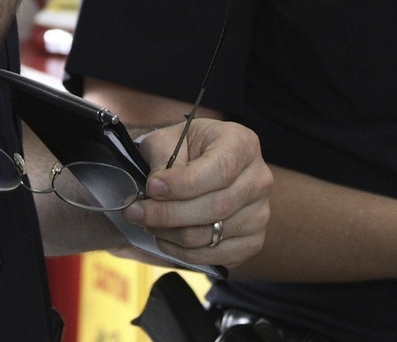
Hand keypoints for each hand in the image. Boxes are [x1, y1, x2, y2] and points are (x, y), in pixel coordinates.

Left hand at [120, 116, 272, 268]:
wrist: (204, 168)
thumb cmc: (185, 150)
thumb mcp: (169, 140)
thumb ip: (162, 160)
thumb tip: (155, 191)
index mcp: (242, 144)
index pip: (220, 170)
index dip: (183, 184)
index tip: (151, 188)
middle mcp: (259, 180)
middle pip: (216, 207)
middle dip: (168, 214)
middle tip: (136, 212)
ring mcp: (260, 214)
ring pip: (212, 236)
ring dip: (171, 234)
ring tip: (148, 223)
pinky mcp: (252, 242)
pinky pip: (216, 257)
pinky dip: (183, 253)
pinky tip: (165, 238)